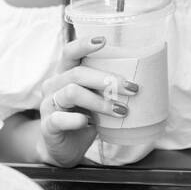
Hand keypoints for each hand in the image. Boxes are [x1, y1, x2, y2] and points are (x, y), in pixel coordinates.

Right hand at [37, 34, 136, 166]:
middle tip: (132, 88)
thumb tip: (142, 82)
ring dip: (100, 101)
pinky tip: (87, 122)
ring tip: (121, 111)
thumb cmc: (84, 119)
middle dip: (107, 79)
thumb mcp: (96, 100)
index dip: (84, 44)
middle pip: (77, 73)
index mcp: (65, 74)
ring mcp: (48, 104)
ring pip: (72, 93)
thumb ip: (108, 89)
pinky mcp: (48, 125)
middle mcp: (54, 85)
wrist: (66, 149)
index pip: (70, 52)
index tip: (104, 40)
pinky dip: (75, 119)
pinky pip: (59, 118)